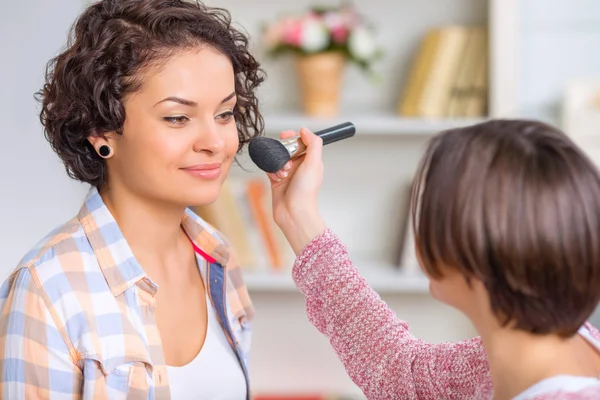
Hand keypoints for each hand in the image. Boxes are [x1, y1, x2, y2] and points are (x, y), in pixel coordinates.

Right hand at [266, 128, 326, 253]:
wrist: (294, 213)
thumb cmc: (306, 192)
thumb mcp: (314, 164)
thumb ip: (313, 144)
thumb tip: (305, 130)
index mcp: (310, 161)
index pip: (301, 142)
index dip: (293, 137)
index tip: (286, 136)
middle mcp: (299, 166)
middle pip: (286, 148)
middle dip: (282, 151)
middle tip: (284, 158)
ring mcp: (287, 173)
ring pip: (276, 157)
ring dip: (277, 162)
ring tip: (283, 172)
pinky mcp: (276, 180)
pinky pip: (269, 167)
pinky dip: (271, 171)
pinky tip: (276, 178)